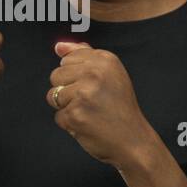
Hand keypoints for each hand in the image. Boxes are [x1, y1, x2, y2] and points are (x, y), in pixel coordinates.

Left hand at [47, 41, 151, 168]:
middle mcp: (95, 73)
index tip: (95, 87)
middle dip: (68, 91)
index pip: (67, 59)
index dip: (77, 76)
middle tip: (91, 102)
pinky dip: (70, 124)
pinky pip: (58, 116)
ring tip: (89, 112)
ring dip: (67, 108)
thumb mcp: (110, 74)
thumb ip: (84, 55)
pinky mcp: (75, 114)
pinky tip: (88, 124)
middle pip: (56, 75)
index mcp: (105, 59)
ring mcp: (84, 94)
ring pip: (53, 95)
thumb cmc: (119, 107)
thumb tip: (58, 46)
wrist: (133, 140)